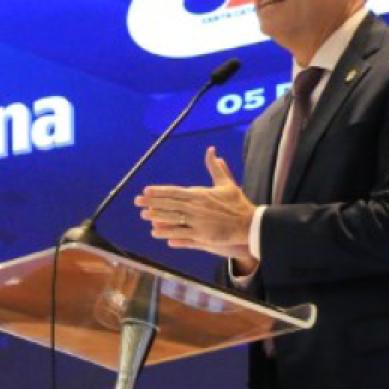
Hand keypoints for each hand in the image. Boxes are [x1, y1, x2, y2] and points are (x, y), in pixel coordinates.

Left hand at [135, 147, 256, 262]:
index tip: (146, 190)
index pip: (174, 192)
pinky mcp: (203, 236)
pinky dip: (168, 233)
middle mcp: (197, 208)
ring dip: (157, 217)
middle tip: (137, 202)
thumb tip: (212, 151)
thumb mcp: (227, 184)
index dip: (159, 192)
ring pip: (172, 219)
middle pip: (170, 205)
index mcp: (200, 194)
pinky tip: (156, 232)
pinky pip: (181, 235)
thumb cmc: (238, 204)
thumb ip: (216, 168)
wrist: (250, 223)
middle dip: (152, 203)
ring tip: (144, 215)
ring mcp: (199, 223)